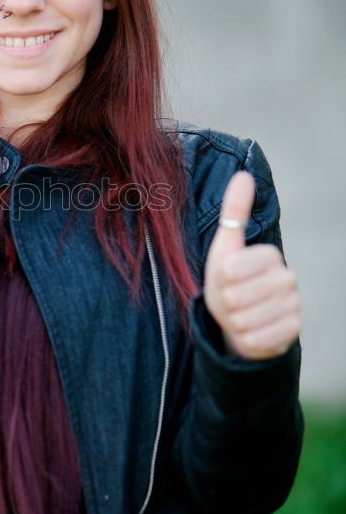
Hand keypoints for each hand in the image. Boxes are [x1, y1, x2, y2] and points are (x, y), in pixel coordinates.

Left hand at [203, 170, 301, 358]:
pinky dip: (247, 339)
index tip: (227, 279)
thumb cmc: (228, 282)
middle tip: (233, 301)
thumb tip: (243, 174)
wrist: (241, 321)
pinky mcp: (294, 331)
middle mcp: (288, 278)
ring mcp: (294, 305)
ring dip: (235, 323)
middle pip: (235, 297)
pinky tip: (252, 331)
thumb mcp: (224, 248)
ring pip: (245, 320)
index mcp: (269, 255)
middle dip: (226, 303)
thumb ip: (234, 212)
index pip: (230, 269)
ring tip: (241, 315)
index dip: (220, 279)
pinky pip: (257, 339)